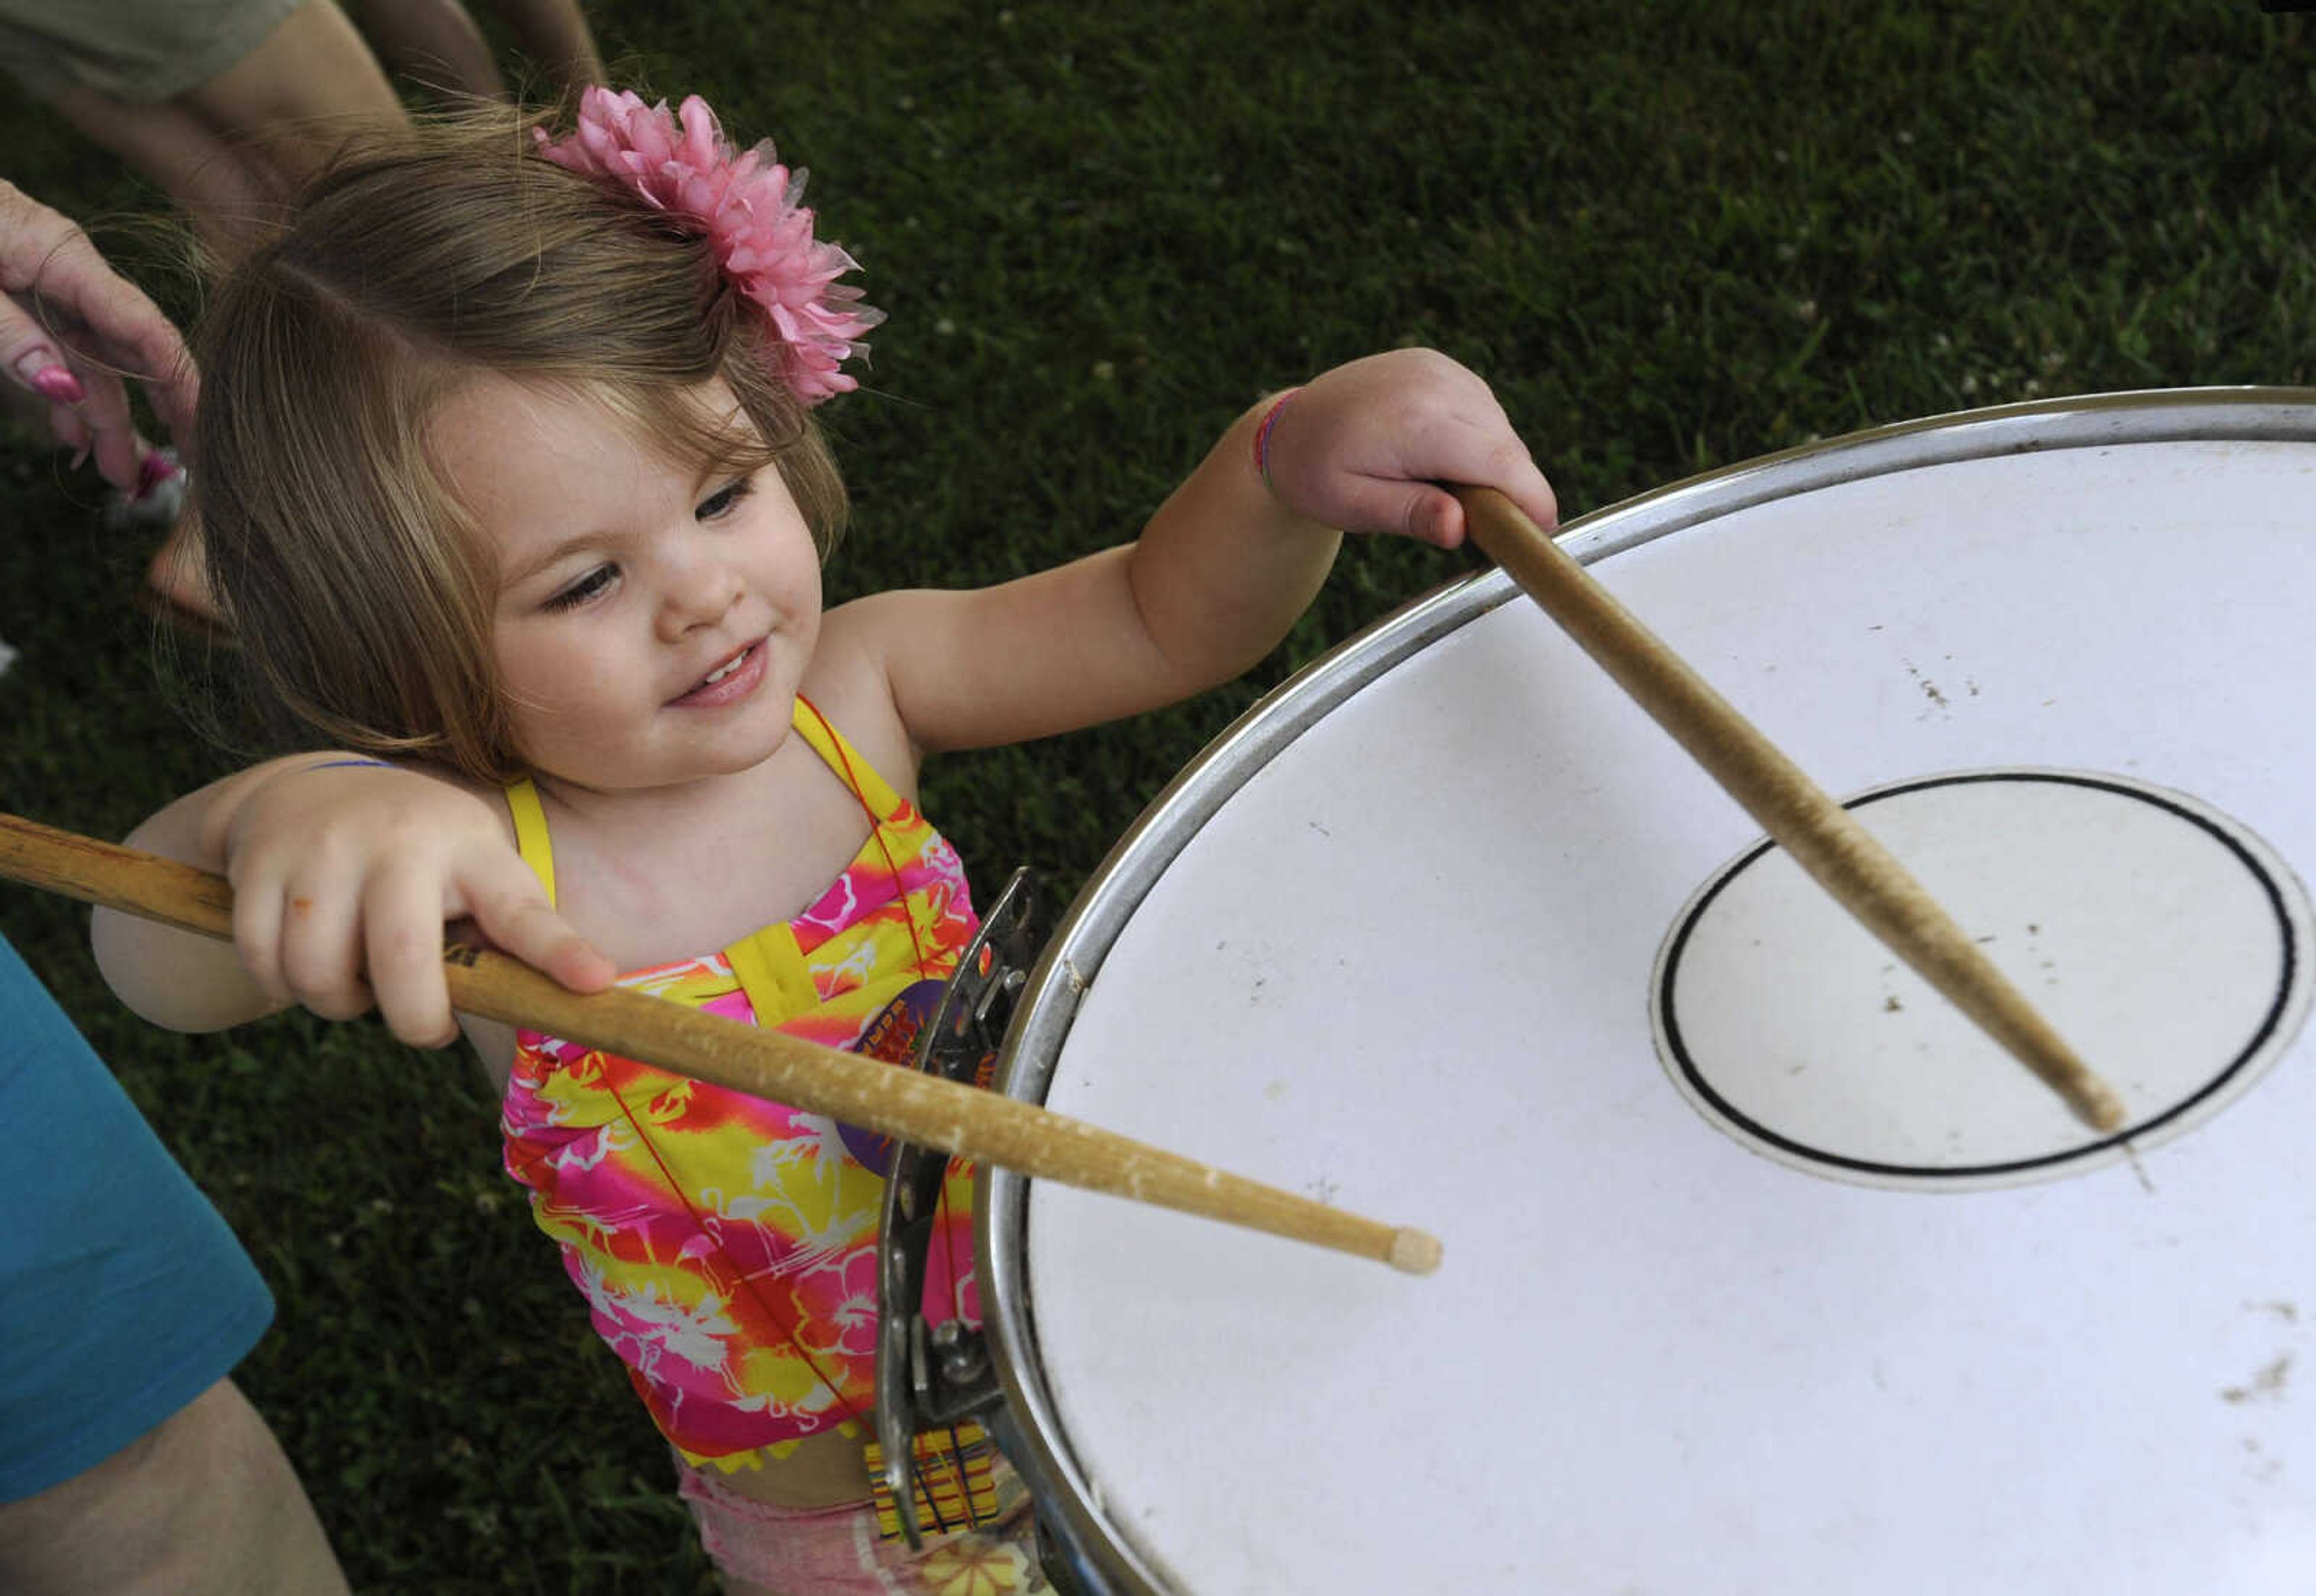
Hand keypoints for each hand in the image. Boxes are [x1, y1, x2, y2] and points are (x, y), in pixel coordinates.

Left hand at [0, 179, 198, 495]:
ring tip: (114, 475)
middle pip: (123, 351)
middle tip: (176, 474)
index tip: (207, 431)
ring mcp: (41, 281)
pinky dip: (66, 392)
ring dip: (103, 417)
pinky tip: (73, 435)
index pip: (144, 327)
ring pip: (89, 358)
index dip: (183, 381)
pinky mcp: (18, 290)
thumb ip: (8, 334)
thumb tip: (66, 391)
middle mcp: (64, 269)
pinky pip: (57, 347)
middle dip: (147, 416)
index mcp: (61, 253)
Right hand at [222, 761, 615, 1046]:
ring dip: (338, 1003)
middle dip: (413, 1020)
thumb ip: (509, 935)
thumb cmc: (418, 858)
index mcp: (472, 850)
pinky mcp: (258, 861)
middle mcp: (399, 841)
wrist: (309, 789)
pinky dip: (281, 985)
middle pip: (401, 962)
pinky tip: (304, 960)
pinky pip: (264, 963)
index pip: (522, 909)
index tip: (596, 983)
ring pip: (320, 974)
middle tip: (425, 1025)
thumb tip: (574, 1000)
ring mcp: (324, 846)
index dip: (558, 952)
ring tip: (358, 978)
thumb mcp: (474, 874)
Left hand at [1257, 348, 1558, 549]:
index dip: (1533, 499)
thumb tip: (1461, 527)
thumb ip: (1410, 515)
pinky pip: (1482, 408)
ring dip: (1492, 464)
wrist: (1287, 428)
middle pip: (1507, 446)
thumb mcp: (1353, 507)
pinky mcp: (1439, 364)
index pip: (1501, 462)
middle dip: (1510, 488)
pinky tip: (1444, 459)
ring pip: (1499, 427)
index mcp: (1416, 422)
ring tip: (1447, 490)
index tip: (1543, 531)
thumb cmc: (1315, 474)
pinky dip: (1478, 438)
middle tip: (1486, 526)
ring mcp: (1439, 368)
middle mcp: (1435, 384)